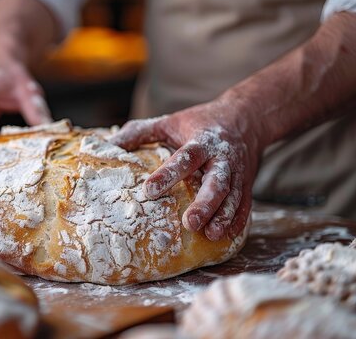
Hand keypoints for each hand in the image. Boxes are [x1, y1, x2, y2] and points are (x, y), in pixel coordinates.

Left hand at [110, 99, 264, 240]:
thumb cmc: (199, 122)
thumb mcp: (169, 121)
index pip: (185, 158)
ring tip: (210, 234)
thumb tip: (109, 143)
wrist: (247, 118)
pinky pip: (245, 203)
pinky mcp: (247, 183)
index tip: (149, 191)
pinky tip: (227, 236)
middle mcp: (223, 158)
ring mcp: (238, 172)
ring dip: (223, 216)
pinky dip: (239, 220)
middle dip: (205, 203)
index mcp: (202, 141)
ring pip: (233, 196)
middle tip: (189, 223)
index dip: (168, 174)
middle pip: (216, 181)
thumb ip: (141, 132)